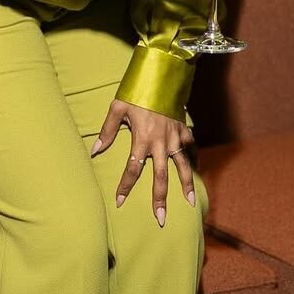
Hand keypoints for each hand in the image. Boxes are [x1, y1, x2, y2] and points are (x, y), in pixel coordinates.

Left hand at [91, 99, 195, 226]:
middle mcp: (161, 142)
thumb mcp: (117, 107)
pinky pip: (191, 148)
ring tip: (191, 203)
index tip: (120, 202)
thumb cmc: (136, 90)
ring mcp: (175, 137)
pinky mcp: (184, 129)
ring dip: (187, 185)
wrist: (162, 74)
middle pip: (161, 176)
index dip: (125, 187)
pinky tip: (198, 170)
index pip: (132, 169)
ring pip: (182, 166)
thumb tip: (95, 151)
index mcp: (142, 139)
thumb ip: (108, 131)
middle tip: (161, 219)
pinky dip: (195, 160)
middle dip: (160, 199)